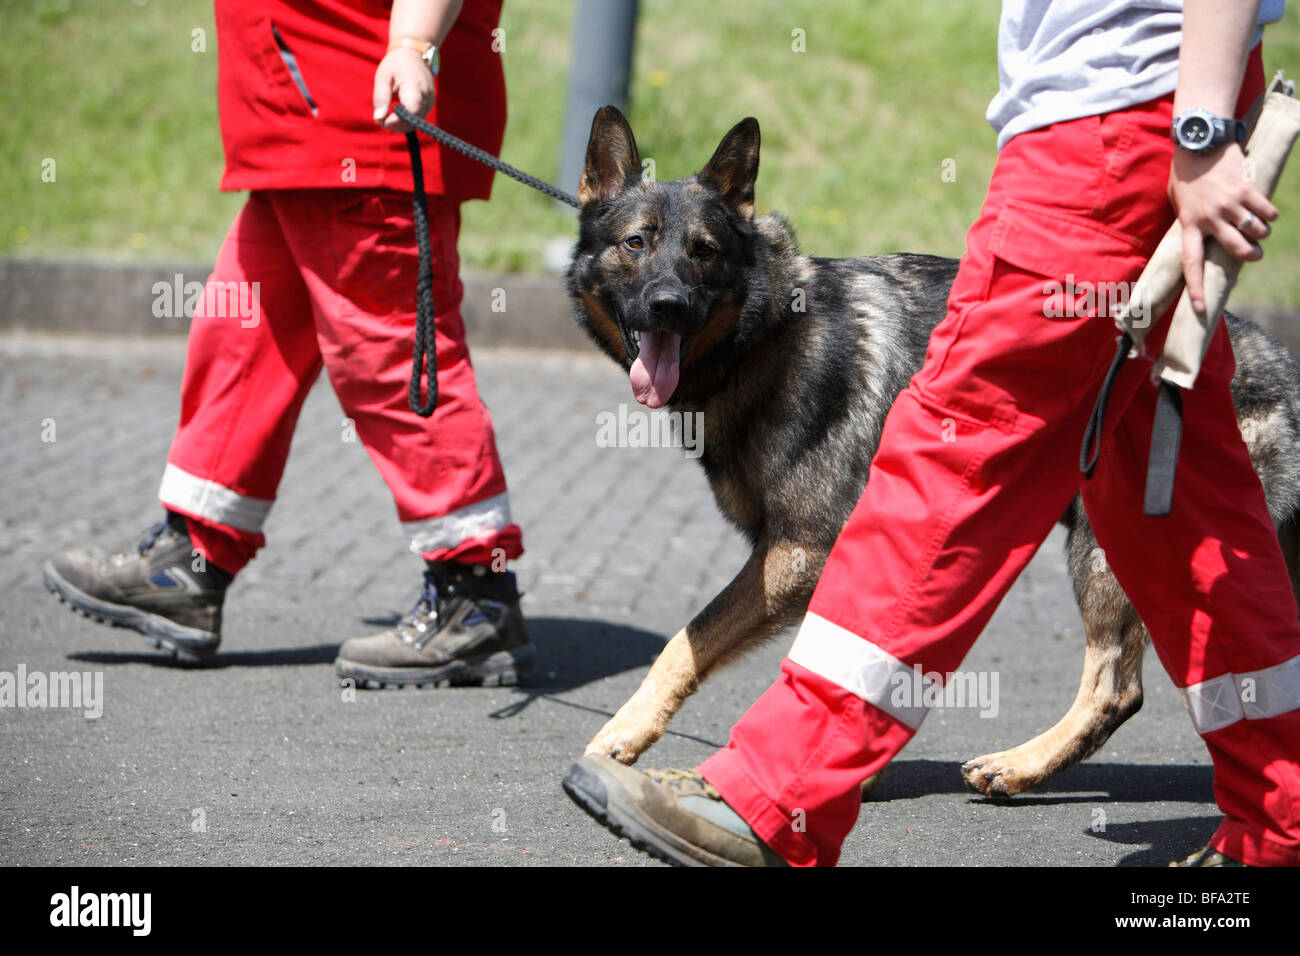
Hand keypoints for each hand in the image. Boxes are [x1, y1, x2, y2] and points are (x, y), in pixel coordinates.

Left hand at [372, 48, 434, 131]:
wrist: (414, 52)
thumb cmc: (396, 63)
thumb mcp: (383, 77)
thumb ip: (380, 98)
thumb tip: (378, 119)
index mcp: (414, 88)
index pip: (410, 114)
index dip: (396, 122)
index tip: (382, 120)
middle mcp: (426, 97)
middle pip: (413, 123)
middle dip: (396, 125)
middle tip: (382, 118)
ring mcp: (430, 102)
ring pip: (416, 123)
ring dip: (401, 123)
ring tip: (388, 114)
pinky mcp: (430, 104)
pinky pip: (418, 118)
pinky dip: (406, 119)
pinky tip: (397, 110)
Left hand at [1168, 143, 1277, 311]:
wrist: (1198, 142)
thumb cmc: (1185, 174)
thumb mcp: (1177, 202)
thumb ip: (1189, 221)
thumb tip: (1200, 237)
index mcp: (1189, 224)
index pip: (1191, 263)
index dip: (1196, 287)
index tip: (1199, 308)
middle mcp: (1209, 218)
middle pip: (1237, 250)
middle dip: (1251, 256)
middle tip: (1254, 254)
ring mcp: (1229, 204)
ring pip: (1256, 231)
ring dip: (1262, 233)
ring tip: (1259, 228)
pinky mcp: (1246, 189)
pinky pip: (1266, 211)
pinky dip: (1270, 214)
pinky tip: (1266, 211)